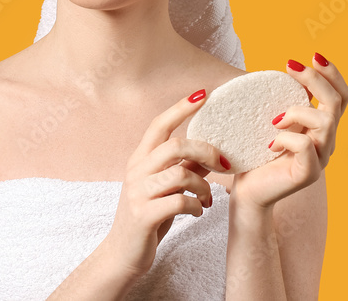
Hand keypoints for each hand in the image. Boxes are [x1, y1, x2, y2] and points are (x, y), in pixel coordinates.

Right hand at [102, 88, 229, 276]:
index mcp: (140, 159)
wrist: (124, 254)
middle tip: (223, 164)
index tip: (203, 93)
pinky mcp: (144, 214)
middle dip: (206, 150)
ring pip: (181, 174)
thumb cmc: (148, 216)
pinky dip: (196, 206)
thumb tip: (211, 151)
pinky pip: (180, 201)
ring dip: (203, 186)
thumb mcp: (165, 187)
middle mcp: (137, 170)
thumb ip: (185, 167)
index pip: (159, 124)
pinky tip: (197, 212)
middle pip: (176, 145)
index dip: (181, 107)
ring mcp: (138, 192)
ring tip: (207, 199)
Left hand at [229, 52, 347, 210]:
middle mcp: (326, 142)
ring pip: (325, 122)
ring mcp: (320, 159)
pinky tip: (270, 145)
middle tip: (290, 66)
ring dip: (296, 112)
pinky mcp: (308, 174)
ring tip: (274, 121)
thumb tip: (286, 69)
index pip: (341, 97)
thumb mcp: (271, 120)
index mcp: (320, 127)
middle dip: (315, 79)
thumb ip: (283, 100)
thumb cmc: (256, 154)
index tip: (313, 56)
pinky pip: (306, 146)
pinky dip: (286, 138)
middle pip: (337, 103)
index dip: (333, 74)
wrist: (247, 191)